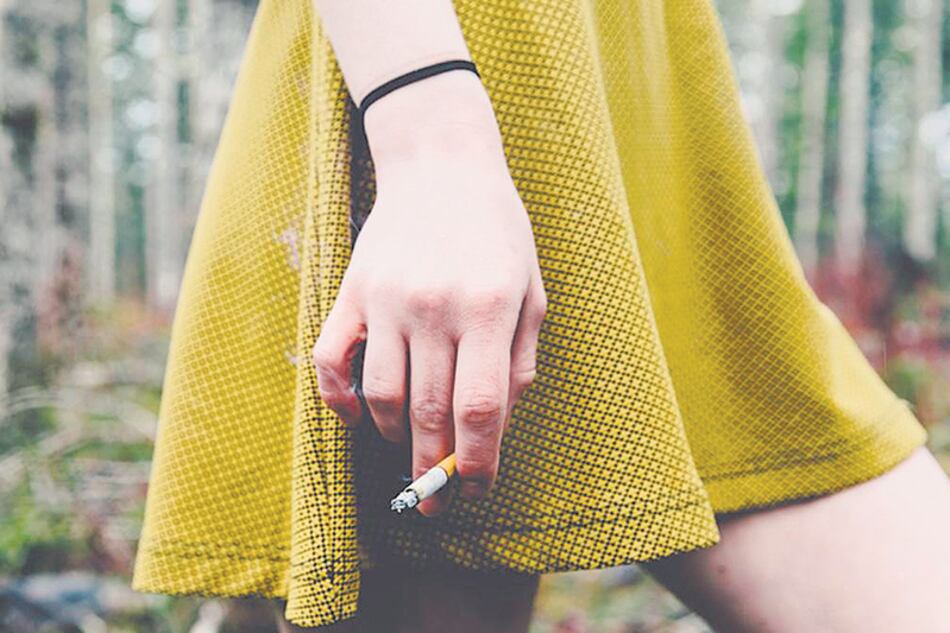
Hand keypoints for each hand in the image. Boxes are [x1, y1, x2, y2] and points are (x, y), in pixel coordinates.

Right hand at [311, 71, 547, 515]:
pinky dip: (339, 400)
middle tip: (435, 504)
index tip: (475, 492)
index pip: (479, 410)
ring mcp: (384, 299)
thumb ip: (517, 362)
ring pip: (379, 397)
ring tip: (408, 449)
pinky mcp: (350, 292)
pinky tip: (359, 417)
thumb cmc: (498, 233)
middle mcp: (432, 307)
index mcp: (487, 308)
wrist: (441, 164)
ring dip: (393, 438)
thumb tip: (493, 428)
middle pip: (426, 412)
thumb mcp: (530, 291)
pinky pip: (329, 361)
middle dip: (432, 470)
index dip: (477, 464)